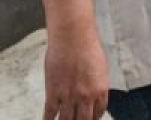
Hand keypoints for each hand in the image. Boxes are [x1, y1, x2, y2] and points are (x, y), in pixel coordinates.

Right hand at [36, 0, 107, 119]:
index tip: (90, 118)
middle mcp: (86, 97)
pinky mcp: (53, 93)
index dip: (93, 118)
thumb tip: (92, 93)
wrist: (73, 38)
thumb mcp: (99, 68)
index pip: (98, 113)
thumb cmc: (88, 47)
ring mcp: (68, 97)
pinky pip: (50, 114)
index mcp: (100, 90)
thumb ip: (96, 84)